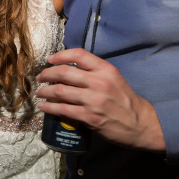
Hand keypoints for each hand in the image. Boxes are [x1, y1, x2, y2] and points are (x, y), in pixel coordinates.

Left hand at [36, 48, 165, 151]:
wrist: (139, 123)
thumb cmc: (125, 100)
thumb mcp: (114, 78)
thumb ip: (94, 72)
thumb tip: (70, 69)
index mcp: (105, 69)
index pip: (78, 55)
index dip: (60, 55)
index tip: (50, 60)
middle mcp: (99, 82)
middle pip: (64, 72)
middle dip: (47, 74)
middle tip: (40, 77)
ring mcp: (93, 100)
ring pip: (59, 91)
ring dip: (45, 91)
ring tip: (39, 92)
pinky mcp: (89, 117)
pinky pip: (62, 109)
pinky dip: (49, 107)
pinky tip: (43, 106)